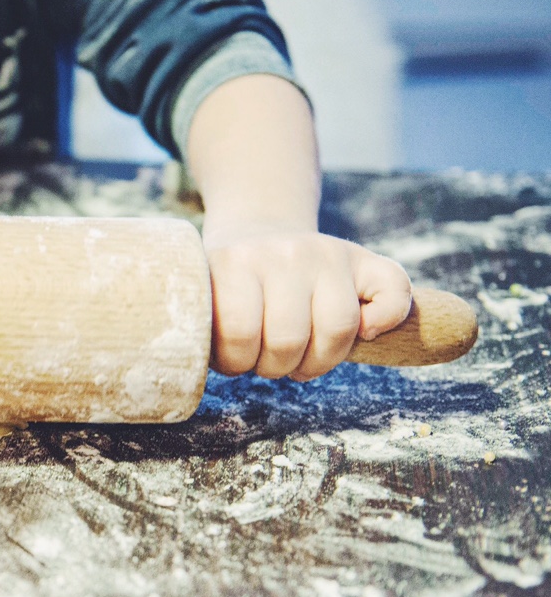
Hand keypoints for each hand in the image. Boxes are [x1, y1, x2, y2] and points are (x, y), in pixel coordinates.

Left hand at [205, 224, 411, 380]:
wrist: (257, 229)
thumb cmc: (229, 283)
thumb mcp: (203, 296)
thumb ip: (205, 327)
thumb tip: (222, 356)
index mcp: (235, 261)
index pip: (238, 333)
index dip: (236, 362)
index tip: (235, 359)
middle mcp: (284, 252)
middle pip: (289, 338)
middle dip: (275, 367)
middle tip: (267, 360)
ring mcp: (327, 252)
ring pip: (338, 328)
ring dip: (317, 363)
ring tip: (298, 359)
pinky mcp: (364, 258)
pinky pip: (392, 291)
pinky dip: (384, 320)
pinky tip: (364, 333)